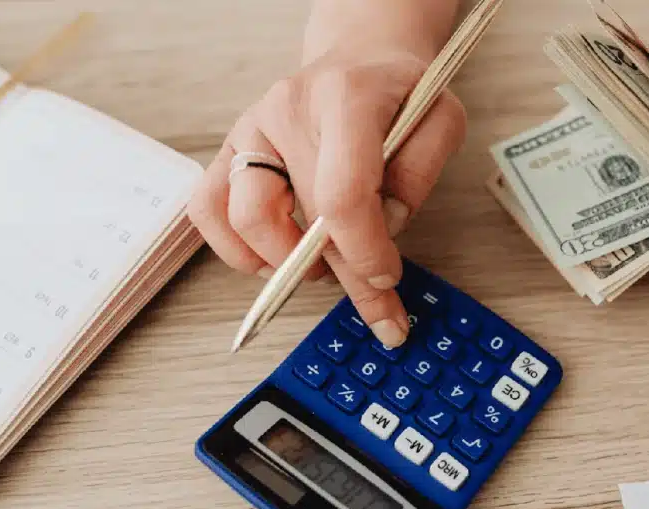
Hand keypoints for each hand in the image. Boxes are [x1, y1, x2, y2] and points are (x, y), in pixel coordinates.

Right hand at [187, 47, 465, 346]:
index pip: (343, 192)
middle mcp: (288, 110)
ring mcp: (252, 129)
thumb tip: (385, 228)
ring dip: (285, 263)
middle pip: (304, 217)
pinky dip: (235, 249)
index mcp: (346, 98)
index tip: (386, 278)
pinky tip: (274, 260)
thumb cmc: (400, 93)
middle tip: (378, 309)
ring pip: (244, 218)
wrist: (361, 59)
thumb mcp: (440, 120)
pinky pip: (208, 209)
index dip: (365, 251)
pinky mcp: (231, 149)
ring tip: (323, 269)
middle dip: (346, 276)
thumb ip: (419, 173)